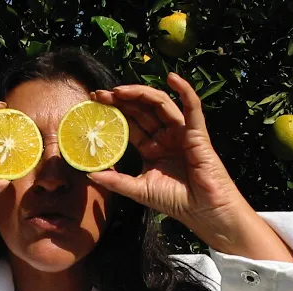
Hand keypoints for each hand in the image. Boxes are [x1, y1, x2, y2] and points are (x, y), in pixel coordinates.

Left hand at [89, 73, 244, 229]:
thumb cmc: (175, 201)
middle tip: (99, 94)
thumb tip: (89, 173)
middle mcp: (165, 136)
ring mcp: (181, 133)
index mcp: (152, 147)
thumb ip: (115, 181)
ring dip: (140, 93)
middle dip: (120, 100)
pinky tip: (173, 77)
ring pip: (160, 104)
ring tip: (119, 90)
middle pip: (141, 110)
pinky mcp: (197, 133)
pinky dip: (185, 90)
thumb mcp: (138, 189)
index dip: (114, 112)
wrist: (203, 212)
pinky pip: (192, 108)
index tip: (94, 103)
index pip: (130, 124)